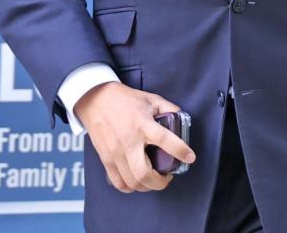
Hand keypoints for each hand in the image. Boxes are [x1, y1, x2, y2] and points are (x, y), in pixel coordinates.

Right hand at [75, 81, 195, 192]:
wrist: (96, 100)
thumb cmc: (125, 99)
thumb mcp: (151, 99)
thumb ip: (168, 108)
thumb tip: (182, 118)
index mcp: (143, 125)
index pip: (165, 140)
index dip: (180, 150)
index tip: (190, 158)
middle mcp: (129, 142)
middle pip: (144, 173)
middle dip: (160, 182)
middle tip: (168, 178)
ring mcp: (115, 153)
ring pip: (131, 182)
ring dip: (146, 186)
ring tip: (154, 180)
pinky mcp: (106, 159)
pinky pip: (118, 182)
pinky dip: (129, 187)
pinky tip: (137, 182)